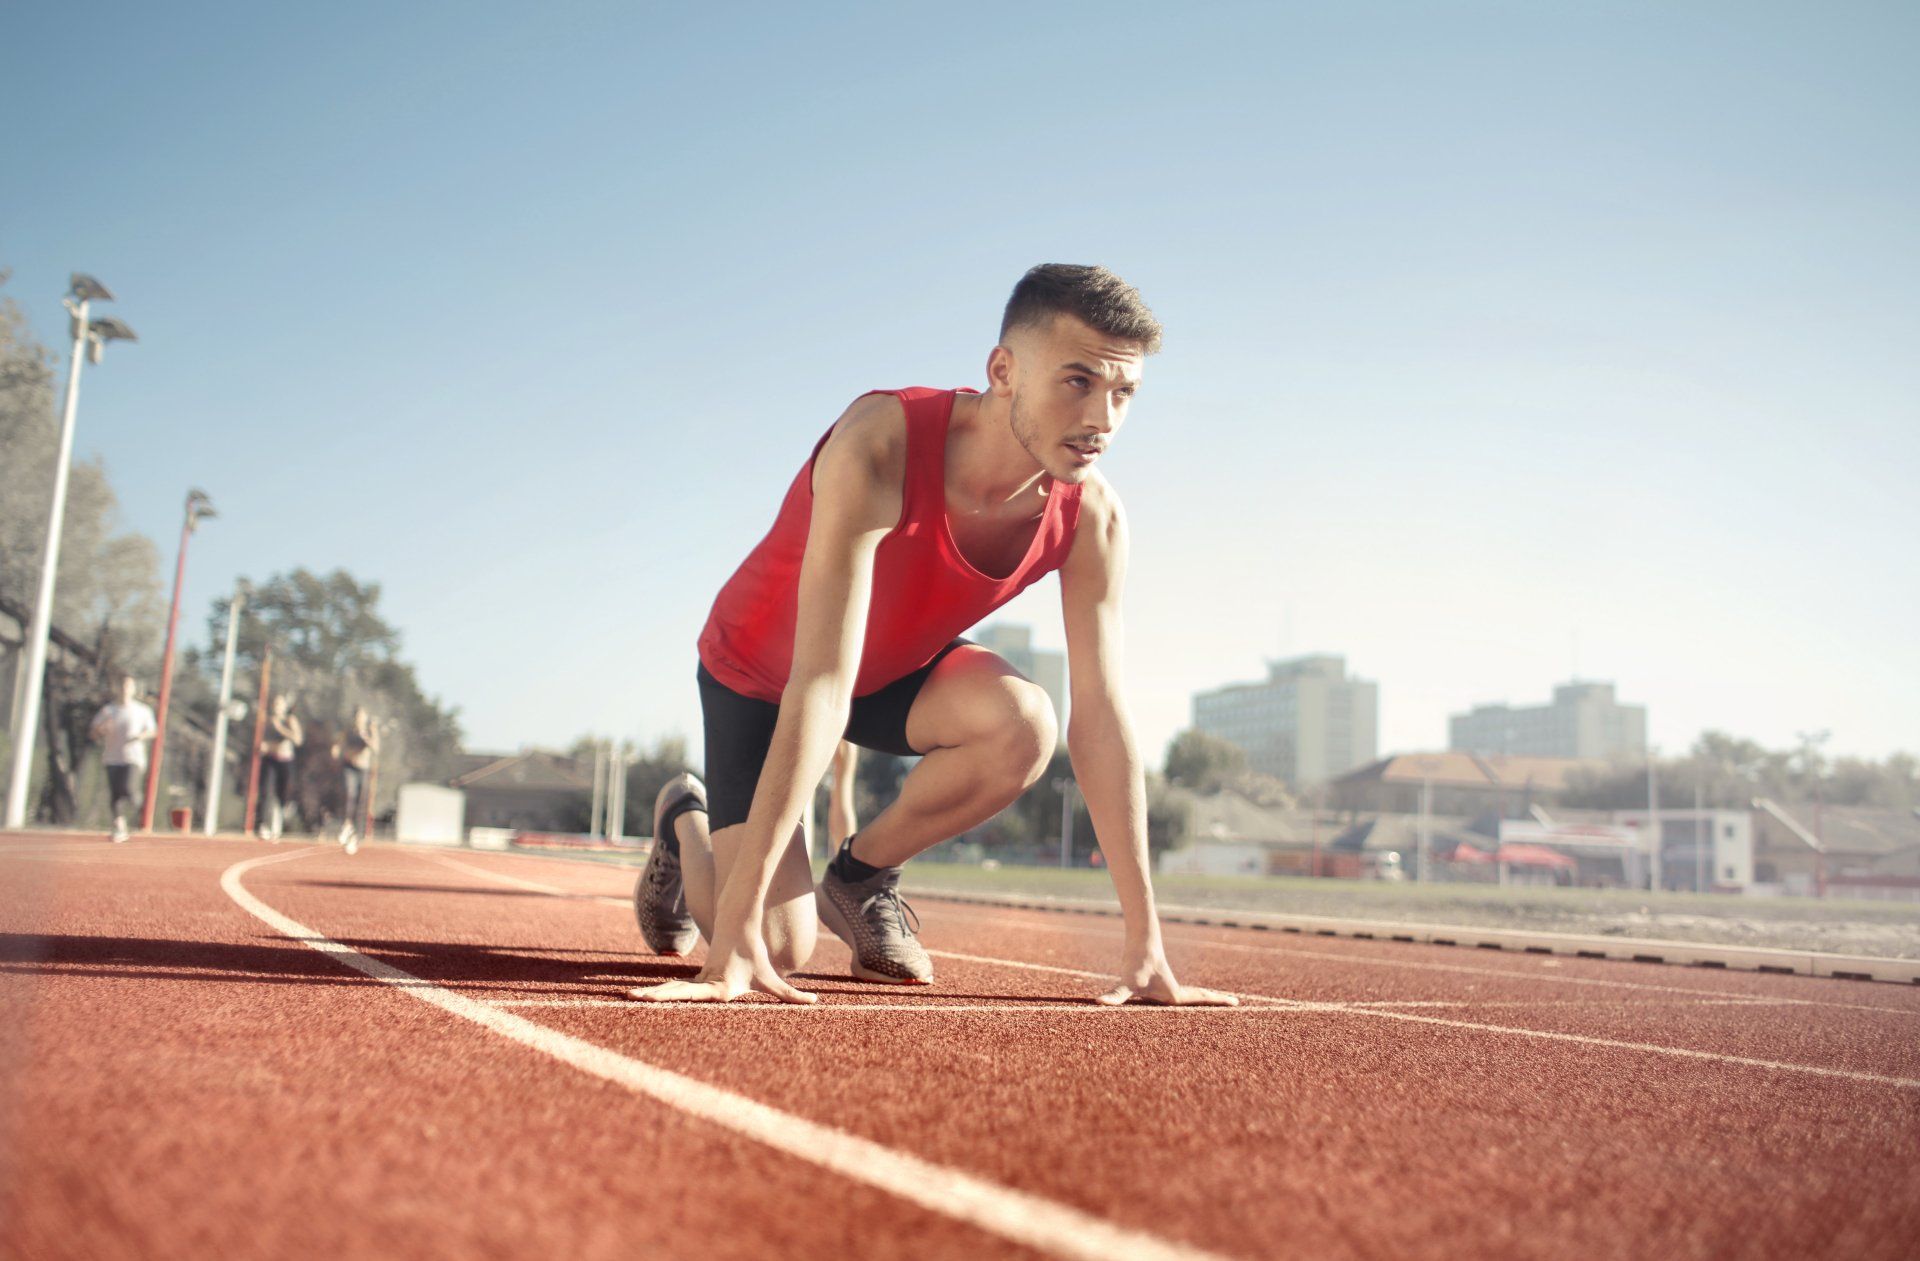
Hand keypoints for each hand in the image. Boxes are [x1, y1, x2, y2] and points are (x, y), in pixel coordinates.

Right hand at [629, 935, 815, 1005]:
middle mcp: (705, 984)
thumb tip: (816, 1003)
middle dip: (655, 997)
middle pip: (676, 992)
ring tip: (628, 998)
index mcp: (719, 986)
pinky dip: (659, 995)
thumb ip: (791, 995)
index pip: (695, 993)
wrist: (740, 927)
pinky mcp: (697, 980)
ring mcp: (698, 981)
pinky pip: (676, 991)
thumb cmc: (756, 956)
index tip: (665, 997)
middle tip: (632, 998)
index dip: (680, 996)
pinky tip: (642, 999)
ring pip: (672, 990)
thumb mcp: (772, 979)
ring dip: (651, 995)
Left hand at [1096, 946, 1237, 1006]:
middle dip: (1216, 1003)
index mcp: (1173, 996)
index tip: (1237, 1003)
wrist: (1137, 939)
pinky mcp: (1160, 980)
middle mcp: (1174, 991)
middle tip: (1235, 1003)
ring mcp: (1168, 985)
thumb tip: (1099, 1003)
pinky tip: (1185, 1001)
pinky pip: (1181, 992)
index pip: (1200, 1001)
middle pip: (1200, 998)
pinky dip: (1191, 996)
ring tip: (1217, 1002)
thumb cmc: (1133, 963)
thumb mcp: (1125, 984)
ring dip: (1205, 999)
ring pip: (1192, 995)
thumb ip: (1114, 996)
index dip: (1218, 1003)